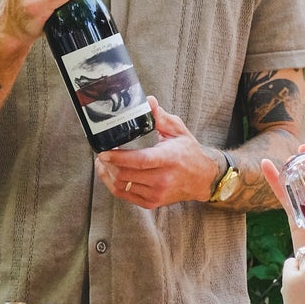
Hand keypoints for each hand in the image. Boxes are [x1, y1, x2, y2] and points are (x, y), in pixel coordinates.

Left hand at [95, 98, 222, 209]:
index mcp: (169, 159)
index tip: (104, 152)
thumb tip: (148, 101)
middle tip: (102, 153)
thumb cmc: (189, 153)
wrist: (202, 179)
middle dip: (109, 164)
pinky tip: (110, 174)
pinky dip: (113, 185)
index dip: (119, 157)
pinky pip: (125, 196)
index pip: (140, 160)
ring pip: (122, 186)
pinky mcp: (152, 202)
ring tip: (104, 162)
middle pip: (126, 174)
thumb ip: (160, 117)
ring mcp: (156, 193)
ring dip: (108, 174)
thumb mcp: (178, 130)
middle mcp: (163, 179)